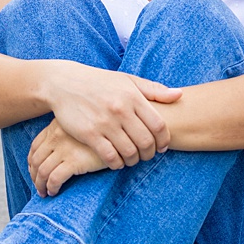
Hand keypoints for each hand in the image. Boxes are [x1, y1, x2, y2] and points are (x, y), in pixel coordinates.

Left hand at [28, 118, 109, 196]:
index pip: (35, 146)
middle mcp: (56, 136)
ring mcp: (64, 149)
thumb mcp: (80, 126)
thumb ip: (67, 133)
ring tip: (44, 193)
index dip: (31, 162)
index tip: (33, 171)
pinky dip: (51, 187)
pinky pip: (55, 178)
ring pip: (42, 171)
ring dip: (40, 184)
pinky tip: (54, 192)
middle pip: (36, 160)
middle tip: (38, 186)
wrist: (121, 133)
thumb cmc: (102, 131)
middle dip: (34, 176)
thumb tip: (55, 152)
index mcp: (55, 127)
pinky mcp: (75, 161)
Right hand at [43, 62, 180, 168]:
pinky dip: (116, 163)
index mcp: (133, 97)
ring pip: (129, 152)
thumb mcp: (127, 80)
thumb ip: (154, 89)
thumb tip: (179, 95)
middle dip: (149, 154)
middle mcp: (121, 110)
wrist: (64, 83)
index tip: (161, 147)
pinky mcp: (89, 133)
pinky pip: (109, 156)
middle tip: (146, 156)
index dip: (164, 141)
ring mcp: (104, 122)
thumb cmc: (98, 82)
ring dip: (133, 160)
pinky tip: (115, 161)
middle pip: (146, 142)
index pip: (159, 126)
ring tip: (131, 159)